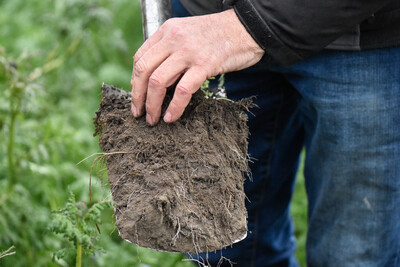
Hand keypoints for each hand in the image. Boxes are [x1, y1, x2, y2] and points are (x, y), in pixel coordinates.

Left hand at [130, 9, 263, 124]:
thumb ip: (171, 50)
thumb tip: (158, 77)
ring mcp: (189, 52)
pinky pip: (182, 91)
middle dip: (138, 96)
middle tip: (138, 112)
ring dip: (152, 105)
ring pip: (158, 81)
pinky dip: (174, 107)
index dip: (135, 81)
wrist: (246, 27)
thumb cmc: (219, 35)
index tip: (137, 96)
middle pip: (144, 70)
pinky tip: (171, 117)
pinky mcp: (205, 64)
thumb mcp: (188, 33)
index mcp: (167, 31)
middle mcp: (174, 39)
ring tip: (153, 119)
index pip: (140, 58)